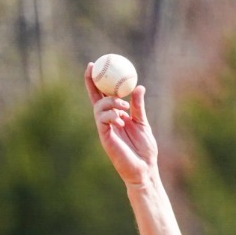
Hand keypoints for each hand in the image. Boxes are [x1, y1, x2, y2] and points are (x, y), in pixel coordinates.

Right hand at [85, 63, 157, 187]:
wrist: (145, 168)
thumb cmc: (144, 149)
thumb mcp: (142, 122)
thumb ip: (138, 106)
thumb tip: (138, 87)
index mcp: (116, 115)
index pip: (104, 95)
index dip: (98, 81)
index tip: (96, 65)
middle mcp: (107, 120)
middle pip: (95, 98)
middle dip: (90, 82)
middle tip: (93, 68)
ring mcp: (105, 129)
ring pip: (98, 107)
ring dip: (110, 102)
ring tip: (123, 107)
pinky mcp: (105, 138)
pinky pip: (102, 121)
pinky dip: (111, 116)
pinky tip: (121, 119)